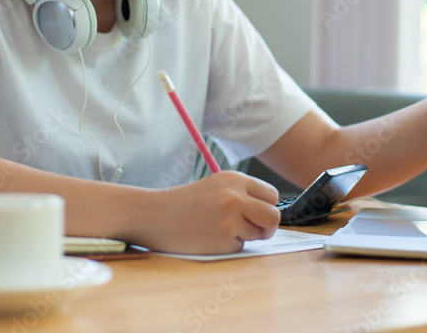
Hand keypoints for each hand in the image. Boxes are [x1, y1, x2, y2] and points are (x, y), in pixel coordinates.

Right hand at [148, 171, 280, 254]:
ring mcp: (229, 219)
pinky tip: (209, 237)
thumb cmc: (184, 203)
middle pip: (273, 216)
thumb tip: (270, 213)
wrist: (153, 215)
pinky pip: (239, 247)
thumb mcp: (215, 186)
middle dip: (268, 227)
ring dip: (244, 236)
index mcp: (234, 179)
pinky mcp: (222, 240)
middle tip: (257, 231)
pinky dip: (228, 246)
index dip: (267, 207)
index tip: (259, 214)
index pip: (271, 195)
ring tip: (219, 229)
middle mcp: (235, 196)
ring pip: (257, 234)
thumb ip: (241, 194)